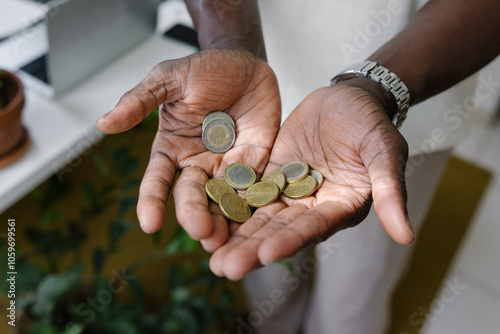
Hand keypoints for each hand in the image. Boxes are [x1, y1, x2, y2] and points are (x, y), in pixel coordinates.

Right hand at [96, 49, 280, 250]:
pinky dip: (253, 206)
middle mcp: (197, 164)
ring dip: (223, 221)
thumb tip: (103, 123)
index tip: (149, 224)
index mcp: (171, 149)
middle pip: (192, 196)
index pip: (157, 180)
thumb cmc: (204, 70)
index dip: (152, 201)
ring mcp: (226, 167)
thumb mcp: (170, 79)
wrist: (245, 65)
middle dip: (194, 215)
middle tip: (202, 232)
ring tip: (225, 241)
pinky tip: (255, 223)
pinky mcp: (255, 166)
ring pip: (222, 200)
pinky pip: (253, 189)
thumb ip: (140, 100)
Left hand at [209, 83, 413, 278]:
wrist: (347, 98)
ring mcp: (289, 191)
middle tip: (224, 268)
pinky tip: (207, 218)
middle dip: (252, 249)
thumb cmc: (371, 123)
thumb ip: (390, 189)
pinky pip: (248, 192)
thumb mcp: (384, 150)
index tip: (265, 254)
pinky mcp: (270, 175)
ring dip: (236, 236)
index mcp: (340, 207)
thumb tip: (407, 236)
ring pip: (259, 217)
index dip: (290, 240)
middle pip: (280, 231)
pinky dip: (230, 206)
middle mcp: (312, 206)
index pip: (313, 227)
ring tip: (209, 256)